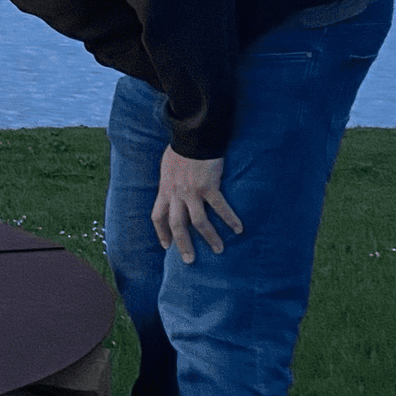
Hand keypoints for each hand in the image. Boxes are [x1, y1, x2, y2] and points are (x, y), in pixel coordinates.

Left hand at [152, 148, 242, 263]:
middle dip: (183, 245)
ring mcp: (192, 192)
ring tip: (218, 250)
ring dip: (209, 238)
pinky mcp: (209, 186)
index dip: (161, 232)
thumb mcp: (166, 168)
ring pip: (198, 222)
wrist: (192, 135)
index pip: (158, 216)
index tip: (166, 245)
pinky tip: (238, 229)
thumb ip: (169, 182)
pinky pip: (220, 208)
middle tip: (190, 260)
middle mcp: (176, 194)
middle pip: (177, 226)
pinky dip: (229, 220)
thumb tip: (172, 189)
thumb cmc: (180, 149)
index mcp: (165, 190)